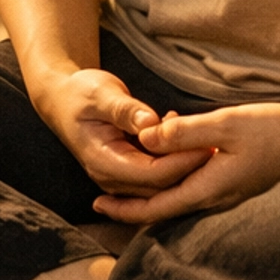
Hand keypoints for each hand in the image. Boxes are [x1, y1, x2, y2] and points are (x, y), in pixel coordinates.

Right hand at [35, 68, 214, 200]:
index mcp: (104, 161)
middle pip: (160, 186)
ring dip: (183, 164)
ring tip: (205, 138)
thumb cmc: (80, 93)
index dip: (181, 162)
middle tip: (216, 143)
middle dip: (189, 167)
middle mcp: (111, 178)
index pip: (152, 174)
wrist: (63, 100)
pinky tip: (185, 136)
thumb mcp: (101, 93)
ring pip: (161, 185)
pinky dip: (174, 161)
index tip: (206, 144)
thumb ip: (125, 110)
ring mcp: (119, 179)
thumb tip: (150, 123)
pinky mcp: (128, 173)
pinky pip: (157, 177)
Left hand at [92, 100, 279, 224]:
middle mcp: (216, 198)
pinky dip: (178, 173)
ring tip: (134, 161)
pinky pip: (199, 185)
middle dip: (133, 200)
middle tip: (103, 191)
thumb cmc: (279, 132)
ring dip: (155, 184)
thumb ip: (186, 132)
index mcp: (209, 188)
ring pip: (181, 195)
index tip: (97, 201)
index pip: (156, 208)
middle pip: (165, 208)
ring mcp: (229, 193)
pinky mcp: (239, 183)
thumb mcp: (228, 124)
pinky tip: (177, 146)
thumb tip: (145, 138)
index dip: (124, 207)